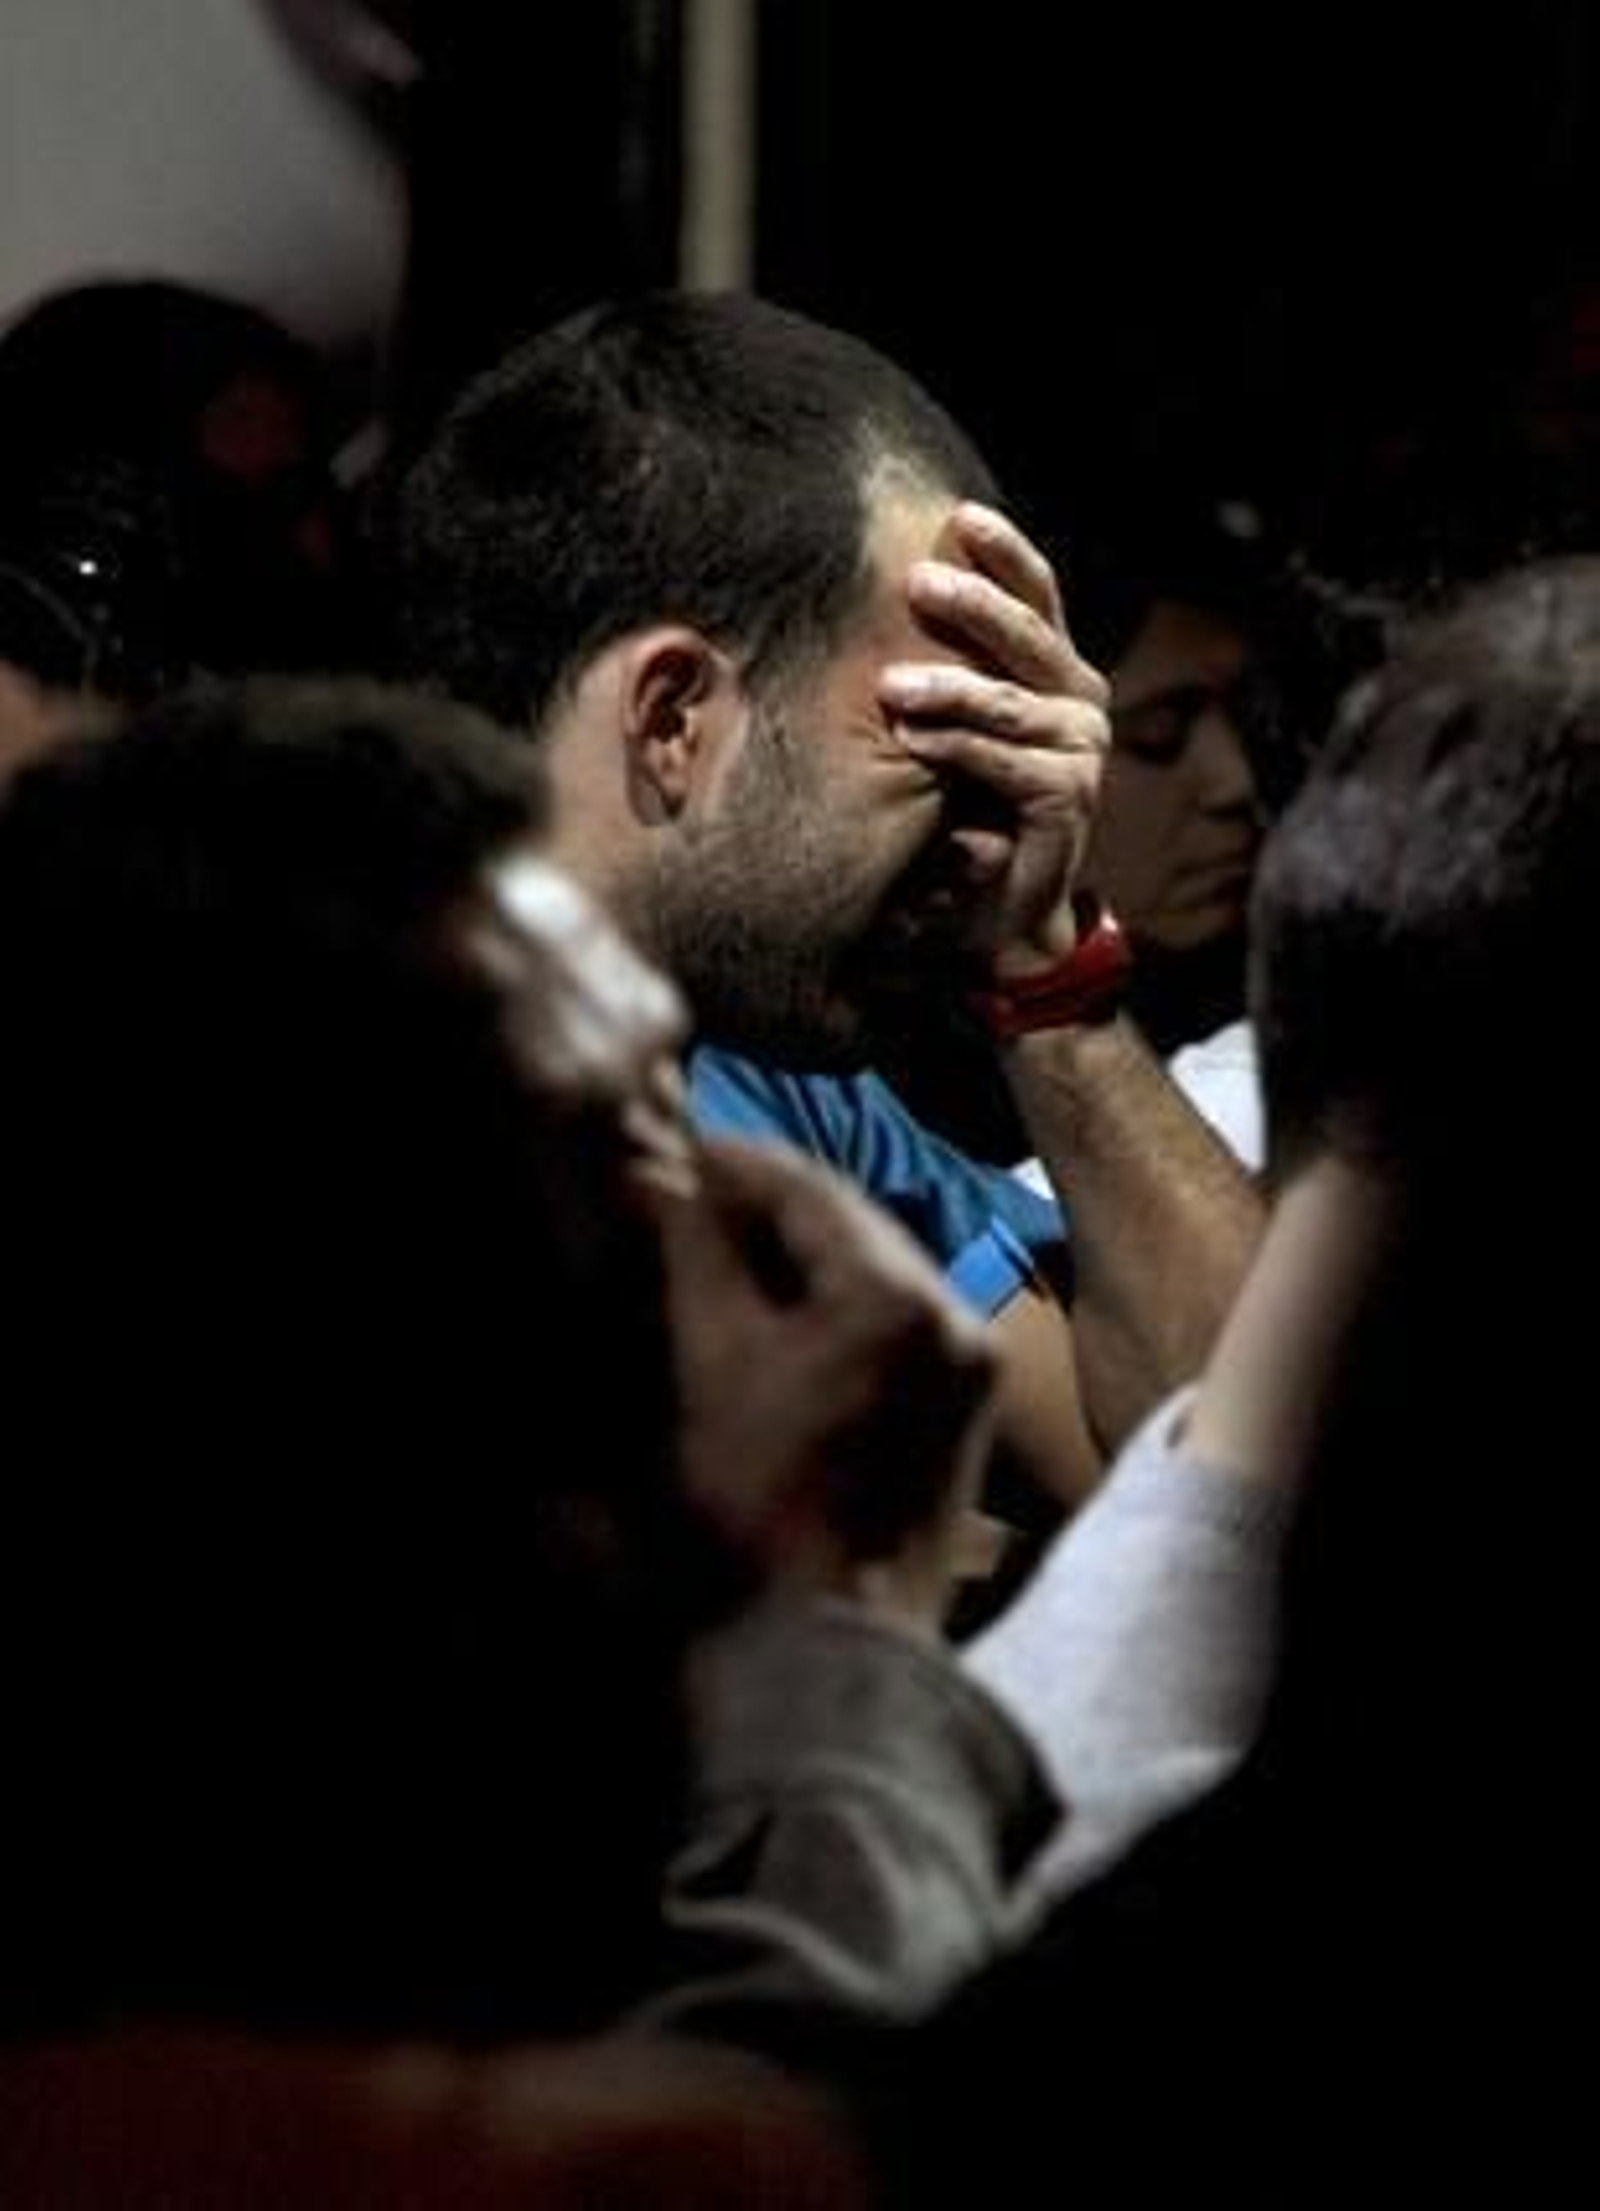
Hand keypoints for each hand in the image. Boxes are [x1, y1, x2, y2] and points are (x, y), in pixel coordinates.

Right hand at [652, 1137, 999, 1627]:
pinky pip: (889, 1328)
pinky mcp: (961, 1417)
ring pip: (868, 1275)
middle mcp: (956, 1317)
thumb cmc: (751, 1517)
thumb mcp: (707, 1366)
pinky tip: (767, 1324)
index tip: (658, 1153)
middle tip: (676, 1202)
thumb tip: (652, 1168)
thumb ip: (689, 1253)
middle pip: (845, 1224)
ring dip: (791, 1259)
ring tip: (709, 1259)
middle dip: (757, 1209)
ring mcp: (968, 1370)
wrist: (826, 1666)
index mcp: (901, 1297)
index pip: (802, 1184)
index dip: (723, 1163)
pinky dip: (828, 1311)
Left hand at [878, 502, 1109, 974]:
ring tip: (892, 685)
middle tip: (917, 582)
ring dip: (951, 689)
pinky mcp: (1068, 801)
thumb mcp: (956, 726)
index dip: (1005, 554)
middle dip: (975, 606)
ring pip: (1013, 703)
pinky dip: (957, 750)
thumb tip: (893, 588)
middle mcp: (1081, 703)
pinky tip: (912, 739)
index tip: (961, 515)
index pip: (1038, 596)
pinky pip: (1007, 764)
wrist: (1002, 912)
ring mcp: (1082, 752)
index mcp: (1057, 672)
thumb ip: (943, 669)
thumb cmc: (968, 807)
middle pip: (1031, 637)